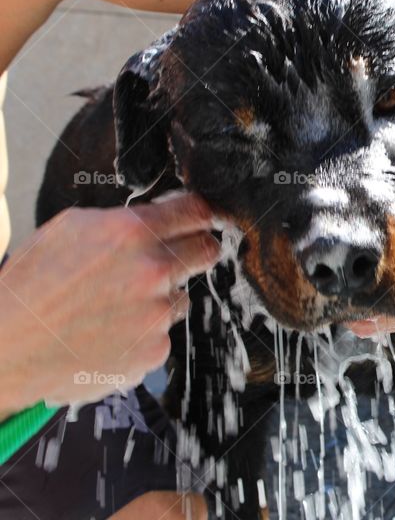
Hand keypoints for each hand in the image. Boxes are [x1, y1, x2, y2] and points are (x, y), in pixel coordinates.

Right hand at [0, 194, 217, 413]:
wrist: (4, 347)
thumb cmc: (31, 285)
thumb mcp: (70, 229)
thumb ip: (125, 220)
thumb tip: (166, 214)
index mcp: (130, 232)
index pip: (196, 211)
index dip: (199, 214)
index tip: (201, 219)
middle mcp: (151, 270)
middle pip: (207, 251)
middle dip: (193, 251)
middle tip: (172, 259)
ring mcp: (155, 314)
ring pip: (181, 297)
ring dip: (159, 299)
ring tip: (113, 307)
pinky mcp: (153, 351)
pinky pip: (162, 334)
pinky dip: (142, 334)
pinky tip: (107, 334)